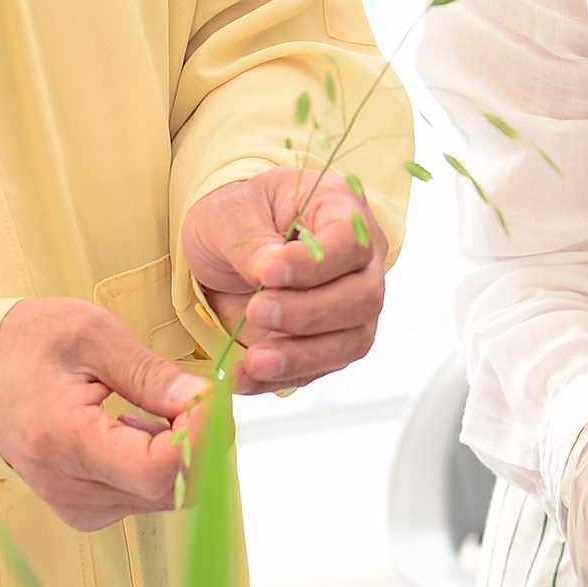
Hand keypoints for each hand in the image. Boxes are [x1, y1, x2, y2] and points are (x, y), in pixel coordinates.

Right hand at [0, 295, 207, 531]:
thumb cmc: (29, 345)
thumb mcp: (91, 335)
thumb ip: (152, 373)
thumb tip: (206, 401)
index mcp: (63, 440)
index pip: (155, 471)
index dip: (198, 439)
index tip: (212, 399)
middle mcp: (68, 487)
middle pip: (169, 490)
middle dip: (200, 443)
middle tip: (197, 394)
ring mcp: (76, 506)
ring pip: (164, 496)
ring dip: (180, 452)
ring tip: (156, 402)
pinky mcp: (85, 511)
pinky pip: (145, 497)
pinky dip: (158, 464)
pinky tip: (136, 427)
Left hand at [180, 167, 387, 392]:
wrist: (223, 252)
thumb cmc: (236, 217)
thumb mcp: (229, 213)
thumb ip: (250, 241)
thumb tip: (268, 270)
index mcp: (340, 208)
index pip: (351, 240)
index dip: (316, 263)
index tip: (268, 272)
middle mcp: (359, 260)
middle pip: (364, 297)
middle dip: (309, 312)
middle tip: (256, 309)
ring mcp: (350, 306)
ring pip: (352, 341)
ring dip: (302, 355)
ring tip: (254, 359)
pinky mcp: (329, 342)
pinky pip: (320, 369)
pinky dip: (283, 377)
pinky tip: (247, 375)